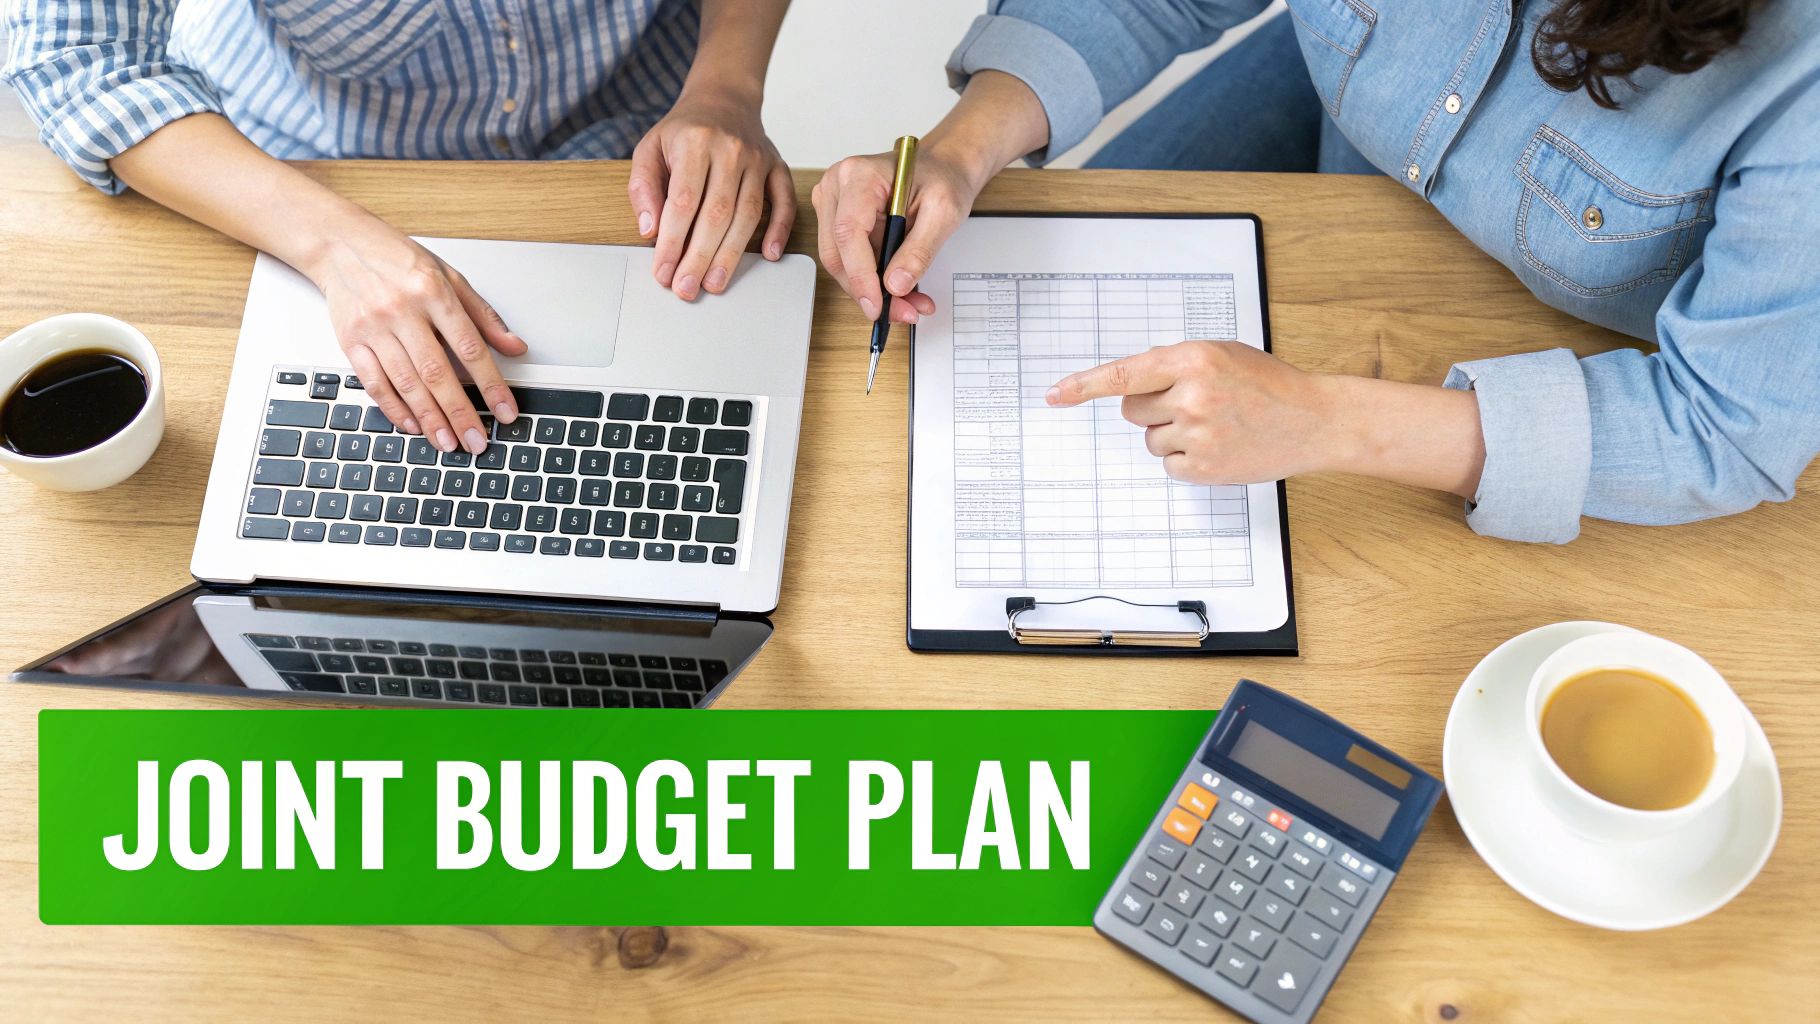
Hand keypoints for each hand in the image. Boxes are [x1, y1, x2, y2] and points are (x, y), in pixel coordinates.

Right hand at [309, 218, 526, 454]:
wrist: (341, 244)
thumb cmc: (398, 260)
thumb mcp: (450, 277)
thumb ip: (484, 316)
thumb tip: (515, 348)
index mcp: (434, 292)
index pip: (471, 348)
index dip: (491, 385)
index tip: (504, 412)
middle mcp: (403, 310)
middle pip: (437, 372)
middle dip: (460, 412)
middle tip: (476, 442)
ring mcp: (374, 327)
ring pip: (406, 382)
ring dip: (430, 417)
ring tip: (448, 442)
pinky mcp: (350, 340)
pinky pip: (373, 382)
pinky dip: (394, 408)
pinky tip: (412, 425)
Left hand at [629, 88, 794, 299]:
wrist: (723, 98)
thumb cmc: (684, 131)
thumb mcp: (649, 148)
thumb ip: (643, 188)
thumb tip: (649, 231)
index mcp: (695, 141)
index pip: (683, 201)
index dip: (672, 241)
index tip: (663, 271)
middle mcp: (730, 149)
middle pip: (717, 213)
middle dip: (700, 257)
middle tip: (687, 288)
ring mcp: (758, 159)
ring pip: (748, 214)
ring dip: (732, 254)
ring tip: (715, 283)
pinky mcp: (778, 167)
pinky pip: (784, 202)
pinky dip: (780, 230)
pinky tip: (769, 255)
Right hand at [812, 144, 982, 324]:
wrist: (941, 169)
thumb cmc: (942, 179)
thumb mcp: (944, 212)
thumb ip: (919, 250)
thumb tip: (895, 285)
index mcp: (859, 174)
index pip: (848, 231)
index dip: (860, 274)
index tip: (877, 305)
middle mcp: (837, 187)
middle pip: (837, 253)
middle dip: (869, 290)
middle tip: (903, 311)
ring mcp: (833, 205)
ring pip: (840, 263)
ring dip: (872, 290)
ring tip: (909, 302)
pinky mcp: (837, 222)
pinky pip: (848, 261)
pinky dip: (873, 281)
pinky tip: (899, 289)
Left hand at [1046, 341, 1338, 483]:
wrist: (1313, 420)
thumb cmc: (1267, 384)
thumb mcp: (1222, 354)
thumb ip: (1176, 364)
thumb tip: (1131, 382)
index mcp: (1194, 359)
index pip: (1124, 374)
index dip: (1083, 386)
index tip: (1054, 395)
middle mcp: (1192, 395)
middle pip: (1131, 409)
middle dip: (1151, 407)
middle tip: (1191, 404)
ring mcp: (1197, 434)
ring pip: (1150, 438)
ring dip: (1172, 434)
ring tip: (1215, 425)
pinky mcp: (1203, 467)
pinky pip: (1168, 464)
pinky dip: (1186, 458)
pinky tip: (1218, 446)